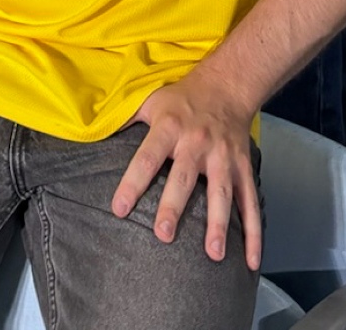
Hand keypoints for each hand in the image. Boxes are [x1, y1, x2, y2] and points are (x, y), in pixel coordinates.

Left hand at [113, 70, 262, 269]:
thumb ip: (124, 120)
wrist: (227, 86)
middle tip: (163, 235)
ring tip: (212, 254)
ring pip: (221, 193)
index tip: (119, 209)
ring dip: (218, 224)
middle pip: (184, 178)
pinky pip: (250, 202)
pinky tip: (250, 260)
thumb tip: (90, 133)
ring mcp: (223, 157)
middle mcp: (197, 143)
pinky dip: (254, 232)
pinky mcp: (244, 167)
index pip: (146, 157)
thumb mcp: (149, 101)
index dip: (132, 183)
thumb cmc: (180, 99)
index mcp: (168, 127)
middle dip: (173, 207)